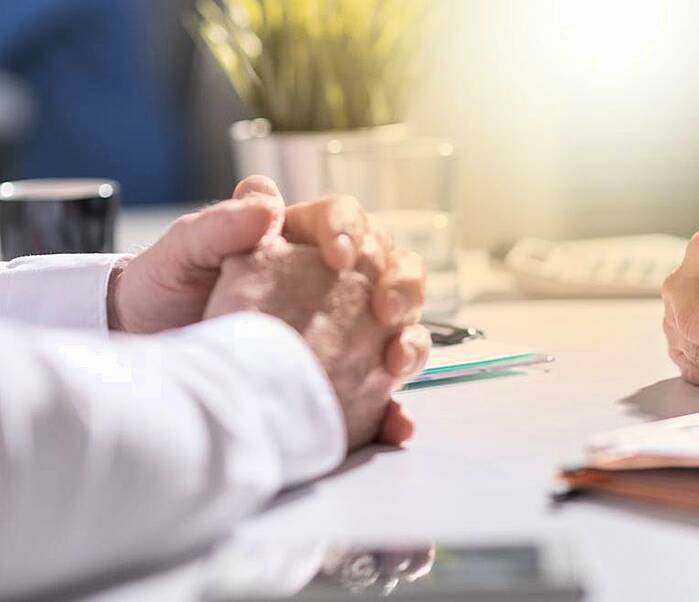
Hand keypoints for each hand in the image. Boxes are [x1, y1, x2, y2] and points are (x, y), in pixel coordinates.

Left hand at [108, 175, 426, 381]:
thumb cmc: (167, 292)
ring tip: (394, 360)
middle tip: (384, 308)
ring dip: (412, 338)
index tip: (337, 256)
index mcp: (302, 239)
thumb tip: (267, 201)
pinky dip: (397, 409)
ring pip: (404, 324)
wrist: (154, 355)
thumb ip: (220, 225)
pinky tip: (396, 422)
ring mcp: (346, 330)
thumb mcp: (182, 253)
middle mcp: (335, 281)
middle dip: (401, 284)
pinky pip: (383, 394)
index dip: (351, 231)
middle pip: (393, 267)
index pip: (345, 219)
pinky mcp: (344, 378)